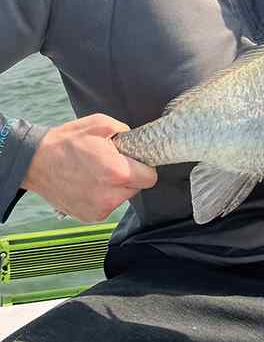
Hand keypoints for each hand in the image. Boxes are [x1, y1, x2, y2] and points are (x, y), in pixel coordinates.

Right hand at [22, 114, 157, 221]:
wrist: (36, 162)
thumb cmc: (67, 142)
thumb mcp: (100, 124)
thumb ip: (125, 132)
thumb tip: (137, 141)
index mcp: (117, 172)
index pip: (150, 177)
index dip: (144, 166)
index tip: (135, 160)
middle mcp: (109, 196)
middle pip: (137, 187)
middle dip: (129, 175)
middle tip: (111, 163)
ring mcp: (99, 209)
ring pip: (122, 197)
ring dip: (116, 187)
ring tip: (97, 172)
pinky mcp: (89, 217)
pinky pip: (108, 205)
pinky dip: (103, 196)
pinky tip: (89, 183)